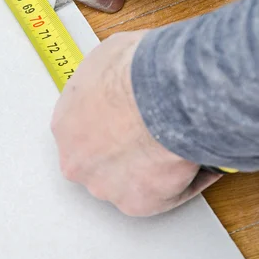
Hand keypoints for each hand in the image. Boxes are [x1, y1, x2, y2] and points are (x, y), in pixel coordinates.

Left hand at [51, 31, 219, 215]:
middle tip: (153, 132)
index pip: (83, 131)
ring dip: (151, 167)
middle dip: (126, 149)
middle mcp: (79, 161)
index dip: (109, 123)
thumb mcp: (107, 56)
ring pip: (130, 180)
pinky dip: (181, 181)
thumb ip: (105, 78)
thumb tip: (120, 73)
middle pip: (101, 161)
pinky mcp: (138, 203)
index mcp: (66, 125)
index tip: (126, 119)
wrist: (163, 94)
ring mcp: (107, 186)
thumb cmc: (135, 71)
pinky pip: (164, 194)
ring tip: (177, 145)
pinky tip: (193, 159)